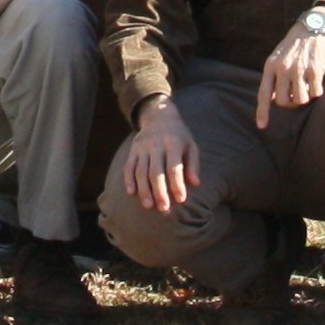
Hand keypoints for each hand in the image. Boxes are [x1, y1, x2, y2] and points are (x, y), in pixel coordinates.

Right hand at [118, 98, 201, 213]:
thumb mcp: (191, 145)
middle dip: (159, 191)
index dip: (177, 184)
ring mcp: (142, 147)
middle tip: (164, 208)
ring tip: (149, 205)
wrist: (159, 116)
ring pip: (141, 171)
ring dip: (144, 189)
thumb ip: (193, 164)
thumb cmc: (179, 136)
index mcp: (173, 143)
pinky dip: (129, 180)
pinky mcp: (133, 149)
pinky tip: (132, 192)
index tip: (181, 199)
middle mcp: (156, 144)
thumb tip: (195, 183)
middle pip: (156, 171)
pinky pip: (129, 166)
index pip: (174, 166)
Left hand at [253, 22, 324, 128]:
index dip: (262, 111)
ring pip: (301, 100)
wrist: (313, 27)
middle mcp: (283, 69)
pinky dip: (317, 90)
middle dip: (291, 101)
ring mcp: (299, 70)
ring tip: (306, 85)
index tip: (261, 125)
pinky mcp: (315, 70)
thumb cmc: (294, 46)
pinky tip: (316, 80)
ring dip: (305, 96)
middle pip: (285, 102)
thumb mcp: (277, 57)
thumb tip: (275, 99)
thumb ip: (274, 77)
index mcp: (270, 66)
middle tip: (296, 92)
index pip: (264, 94)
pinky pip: (315, 93)